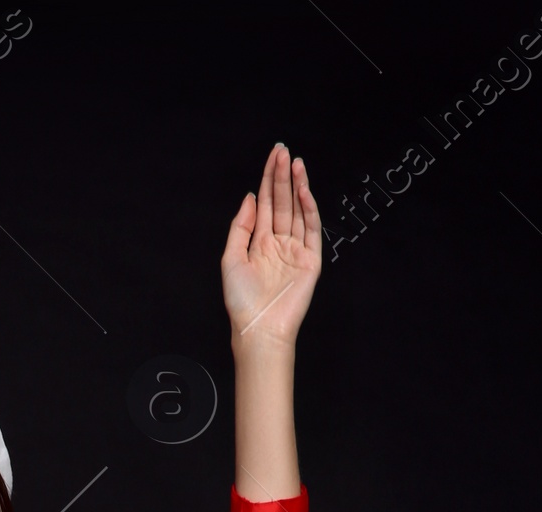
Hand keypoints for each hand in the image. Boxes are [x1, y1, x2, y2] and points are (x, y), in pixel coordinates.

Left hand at [222, 143, 321, 348]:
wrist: (258, 329)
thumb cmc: (242, 302)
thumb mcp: (230, 258)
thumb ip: (240, 226)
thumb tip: (250, 197)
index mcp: (259, 243)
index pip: (266, 204)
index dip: (269, 180)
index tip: (273, 158)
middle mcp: (278, 244)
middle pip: (282, 203)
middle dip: (283, 177)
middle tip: (284, 152)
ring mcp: (295, 251)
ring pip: (298, 211)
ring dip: (297, 186)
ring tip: (296, 164)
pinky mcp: (310, 260)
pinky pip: (311, 229)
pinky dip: (308, 208)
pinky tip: (303, 191)